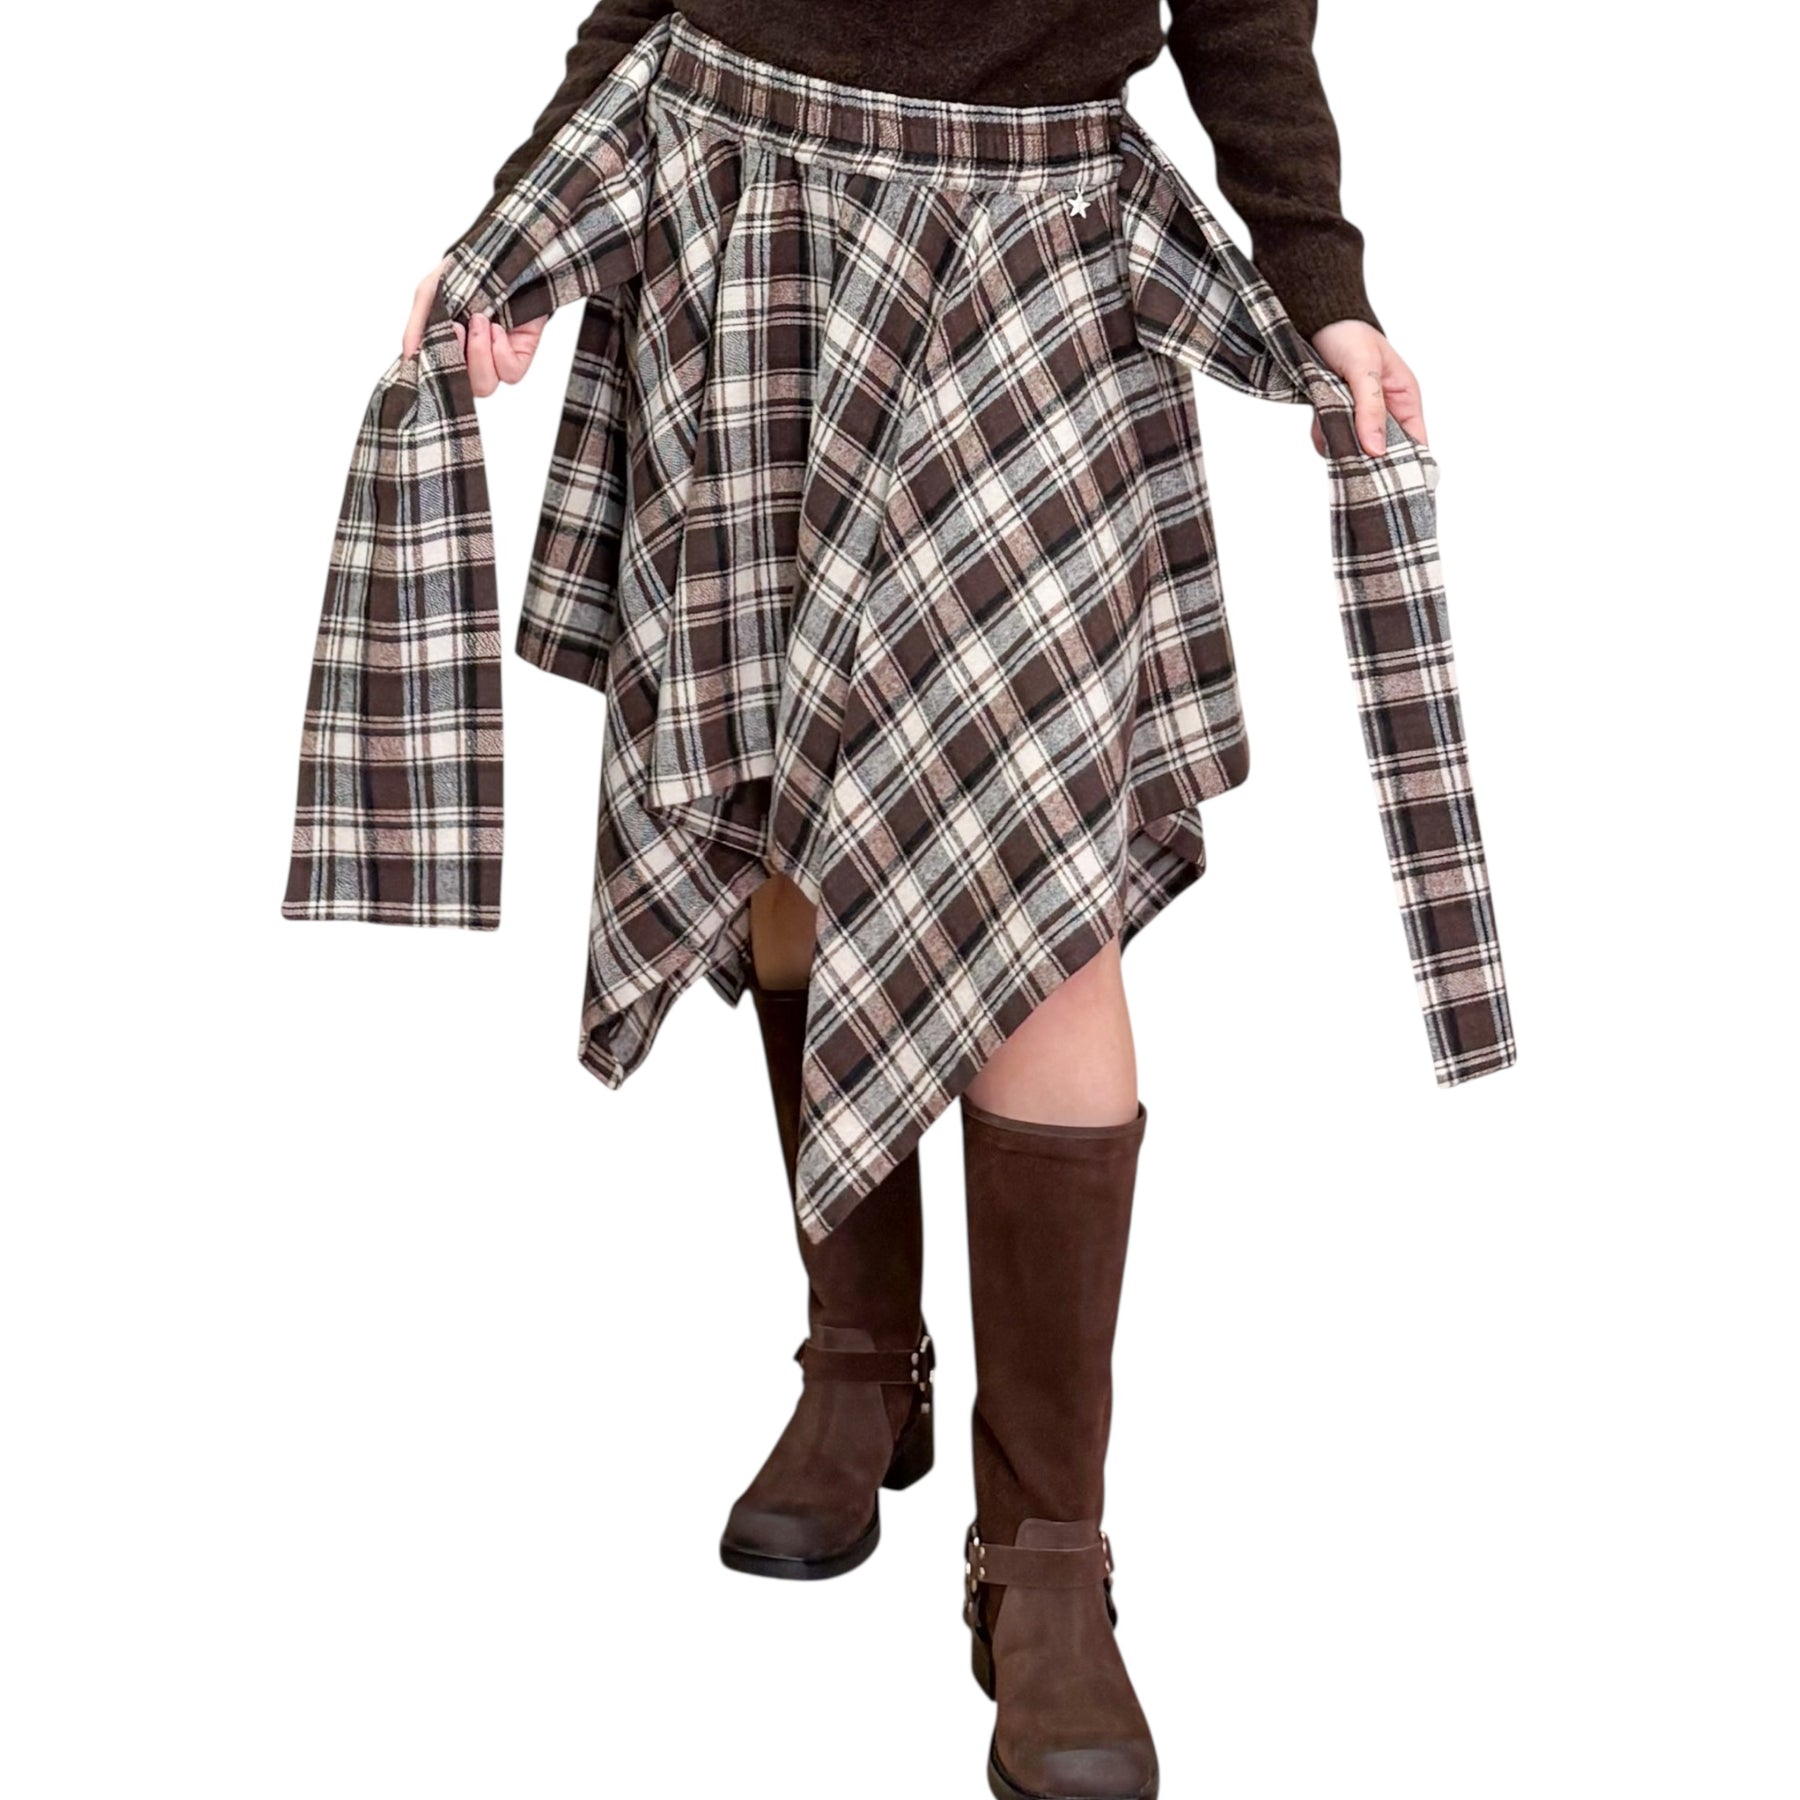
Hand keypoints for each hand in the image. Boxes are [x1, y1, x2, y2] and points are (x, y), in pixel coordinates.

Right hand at [401, 257, 548, 396]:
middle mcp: (472, 358)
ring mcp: (497, 359)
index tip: (436, 340)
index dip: (435, 370)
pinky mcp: (521, 354)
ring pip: (485, 385)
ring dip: (479, 353)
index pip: (438, 378)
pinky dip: (500, 351)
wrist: (507, 255)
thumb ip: (417, 325)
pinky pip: (510, 373)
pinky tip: (497, 328)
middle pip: (463, 388)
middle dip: (459, 360)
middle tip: (459, 326)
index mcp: (448, 347)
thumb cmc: (466, 271)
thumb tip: (410, 356)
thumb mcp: (431, 290)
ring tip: (480, 319)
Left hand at [1306, 320, 1426, 457]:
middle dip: (1367, 459)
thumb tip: (1377, 450)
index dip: (1408, 466)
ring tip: (1331, 430)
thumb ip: (1370, 409)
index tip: (1392, 484)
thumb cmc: (1350, 337)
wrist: (1316, 321)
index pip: (1416, 443)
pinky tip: (1317, 423)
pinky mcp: (1335, 416)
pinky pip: (1330, 438)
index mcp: (1404, 399)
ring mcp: (1358, 416)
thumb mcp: (1364, 371)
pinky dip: (1322, 435)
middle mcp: (1385, 412)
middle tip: (1353, 465)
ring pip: (1354, 448)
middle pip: (1383, 452)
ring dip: (1341, 446)